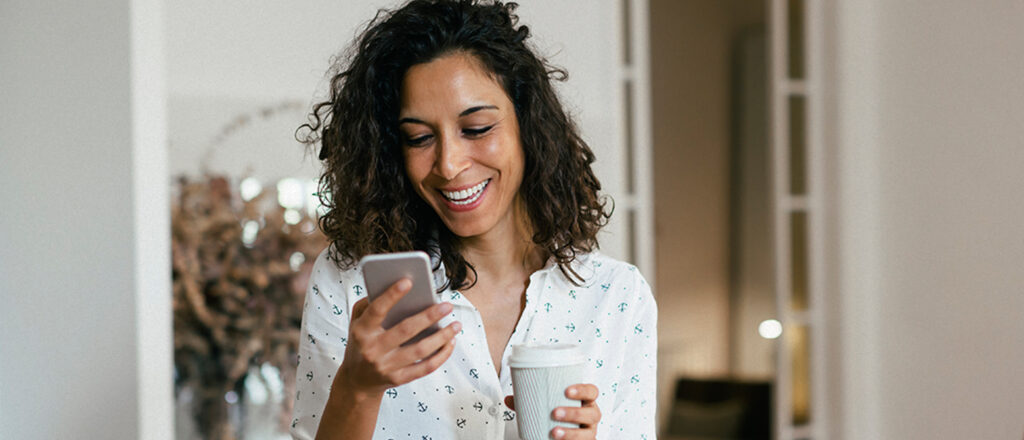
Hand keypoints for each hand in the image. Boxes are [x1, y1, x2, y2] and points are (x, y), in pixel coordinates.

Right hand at [336, 278, 460, 395]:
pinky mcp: (398, 379)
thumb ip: (369, 304)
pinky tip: (451, 342)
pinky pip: (425, 368)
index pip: (376, 310)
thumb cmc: (361, 343)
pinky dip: (442, 355)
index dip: (391, 295)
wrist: (357, 381)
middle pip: (405, 330)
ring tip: (456, 324)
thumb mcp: (356, 322)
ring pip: (420, 350)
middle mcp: (372, 350)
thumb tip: (394, 287)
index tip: (408, 281)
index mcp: (361, 331)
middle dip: (429, 316)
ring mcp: (386, 366)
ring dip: (442, 336)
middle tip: (447, 305)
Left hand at [504, 383, 600, 438]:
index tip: (567, 391)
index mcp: (585, 400)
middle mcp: (591, 415)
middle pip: (592, 413)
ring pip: (587, 433)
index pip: (591, 391)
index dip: (582, 390)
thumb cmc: (557, 413)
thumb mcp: (547, 405)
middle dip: (574, 413)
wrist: (561, 432)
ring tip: (554, 432)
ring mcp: (589, 431)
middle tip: (555, 412)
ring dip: (571, 433)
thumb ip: (530, 401)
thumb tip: (509, 399)